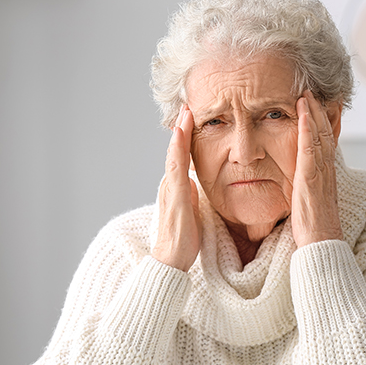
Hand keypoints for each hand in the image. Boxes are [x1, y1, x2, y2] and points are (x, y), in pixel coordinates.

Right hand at [152, 106, 201, 271]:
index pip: (182, 155)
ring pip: (174, 154)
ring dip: (180, 131)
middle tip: (188, 104)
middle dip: (182, 126)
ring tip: (185, 111)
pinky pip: (176, 168)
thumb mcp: (192, 209)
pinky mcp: (174, 197)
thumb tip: (195, 180)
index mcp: (176, 186)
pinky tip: (181, 135)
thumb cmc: (183, 239)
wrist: (171, 260)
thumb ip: (192, 193)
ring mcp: (170, 189)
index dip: (186, 135)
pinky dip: (177, 149)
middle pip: (176, 149)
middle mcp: (170, 184)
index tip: (193, 116)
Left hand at [292, 91, 342, 247]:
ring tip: (305, 94)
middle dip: (317, 111)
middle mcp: (326, 170)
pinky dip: (307, 129)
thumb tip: (300, 182)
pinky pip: (310, 148)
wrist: (321, 243)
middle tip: (311, 91)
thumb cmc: (313, 228)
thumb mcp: (309, 202)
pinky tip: (302, 114)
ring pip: (319, 135)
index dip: (320, 122)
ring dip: (312, 112)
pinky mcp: (311, 177)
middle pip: (324, 133)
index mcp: (325, 175)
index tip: (314, 105)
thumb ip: (306, 187)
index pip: (325, 142)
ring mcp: (320, 172)